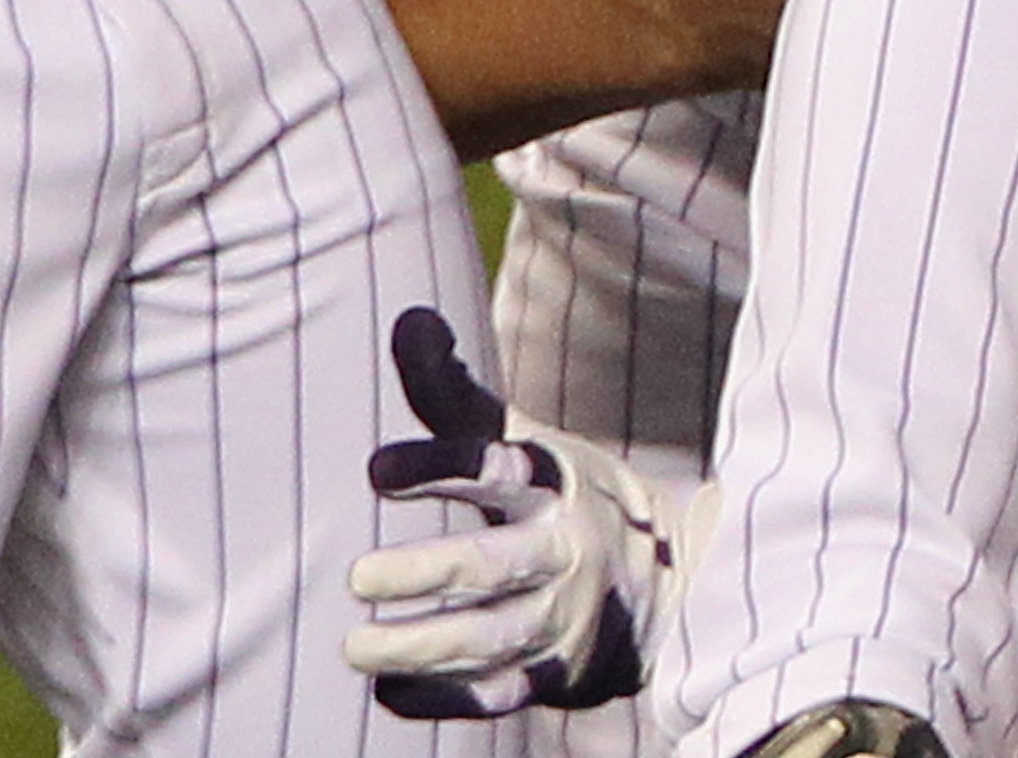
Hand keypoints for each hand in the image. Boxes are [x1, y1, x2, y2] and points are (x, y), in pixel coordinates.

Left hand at [343, 308, 676, 719]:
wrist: (661, 579)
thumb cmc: (555, 493)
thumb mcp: (518, 436)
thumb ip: (454, 391)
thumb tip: (411, 318)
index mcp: (549, 482)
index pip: (497, 470)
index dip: (441, 468)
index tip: (377, 470)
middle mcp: (561, 551)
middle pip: (494, 567)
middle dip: (428, 573)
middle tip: (357, 576)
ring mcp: (561, 619)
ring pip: (493, 639)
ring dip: (424, 647)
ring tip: (355, 646)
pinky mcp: (556, 674)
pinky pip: (501, 694)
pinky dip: (447, 698)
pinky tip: (389, 692)